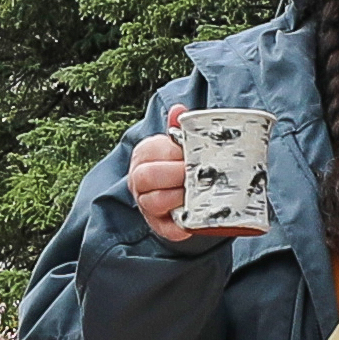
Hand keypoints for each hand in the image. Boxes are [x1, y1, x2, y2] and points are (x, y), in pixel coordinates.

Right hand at [133, 106, 258, 244]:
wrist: (178, 191)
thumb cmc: (177, 164)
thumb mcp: (176, 144)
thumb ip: (178, 128)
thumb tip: (178, 110)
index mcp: (143, 156)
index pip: (153, 152)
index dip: (176, 154)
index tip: (196, 155)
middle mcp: (138, 181)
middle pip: (146, 177)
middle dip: (175, 174)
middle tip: (198, 174)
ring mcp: (146, 205)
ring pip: (154, 202)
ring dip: (179, 198)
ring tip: (200, 193)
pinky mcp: (160, 226)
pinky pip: (168, 228)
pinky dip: (182, 226)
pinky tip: (196, 218)